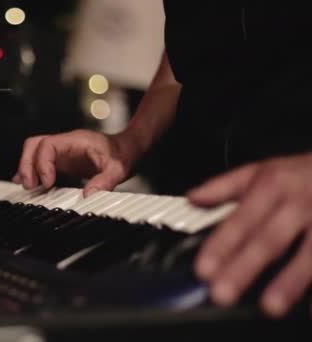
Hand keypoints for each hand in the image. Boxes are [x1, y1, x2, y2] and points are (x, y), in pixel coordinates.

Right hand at [12, 129, 138, 195]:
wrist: (128, 148)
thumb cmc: (122, 154)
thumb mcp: (118, 169)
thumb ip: (104, 182)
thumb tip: (87, 195)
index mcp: (75, 141)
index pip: (48, 145)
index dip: (42, 164)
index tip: (47, 183)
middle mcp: (65, 144)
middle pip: (34, 145)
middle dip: (27, 165)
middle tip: (29, 186)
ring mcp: (61, 151)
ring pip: (33, 152)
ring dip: (27, 168)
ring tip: (28, 187)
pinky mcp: (62, 160)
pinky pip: (40, 161)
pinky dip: (32, 172)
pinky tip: (29, 184)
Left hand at [187, 153, 311, 317]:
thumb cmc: (303, 174)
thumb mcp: (263, 169)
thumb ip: (225, 186)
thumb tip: (193, 198)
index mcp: (272, 187)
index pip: (241, 220)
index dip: (221, 246)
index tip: (204, 269)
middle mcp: (299, 204)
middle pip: (269, 240)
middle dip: (244, 268)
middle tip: (222, 293)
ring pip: (309, 254)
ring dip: (290, 281)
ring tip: (270, 307)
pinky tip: (311, 309)